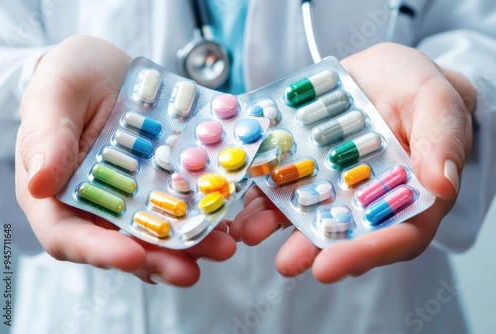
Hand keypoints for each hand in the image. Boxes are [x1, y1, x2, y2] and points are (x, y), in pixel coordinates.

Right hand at [15, 35, 235, 286]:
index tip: (132, 256)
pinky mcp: (159, 185)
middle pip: (120, 245)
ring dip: (189, 246)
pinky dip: (203, 216)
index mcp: (55, 192)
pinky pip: (181, 207)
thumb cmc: (70, 76)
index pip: (68, 235)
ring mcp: (131, 198)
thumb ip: (47, 135)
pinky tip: (228, 219)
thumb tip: (40, 183)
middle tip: (190, 271)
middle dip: (156, 261)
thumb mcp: (55, 94)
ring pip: (157, 233)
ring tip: (222, 248)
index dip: (98, 251)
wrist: (108, 69)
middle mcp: (94, 204)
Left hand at [229, 43, 473, 282]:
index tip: (331, 266)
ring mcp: (331, 184)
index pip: (394, 237)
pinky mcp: (304, 166)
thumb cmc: (419, 90)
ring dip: (276, 224)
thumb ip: (441, 140)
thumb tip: (442, 183)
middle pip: (342, 233)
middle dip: (310, 248)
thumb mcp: (437, 103)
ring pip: (304, 212)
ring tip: (249, 231)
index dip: (364, 254)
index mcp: (409, 197)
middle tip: (286, 263)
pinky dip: (261, 191)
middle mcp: (366, 200)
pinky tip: (241, 197)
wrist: (383, 75)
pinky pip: (281, 183)